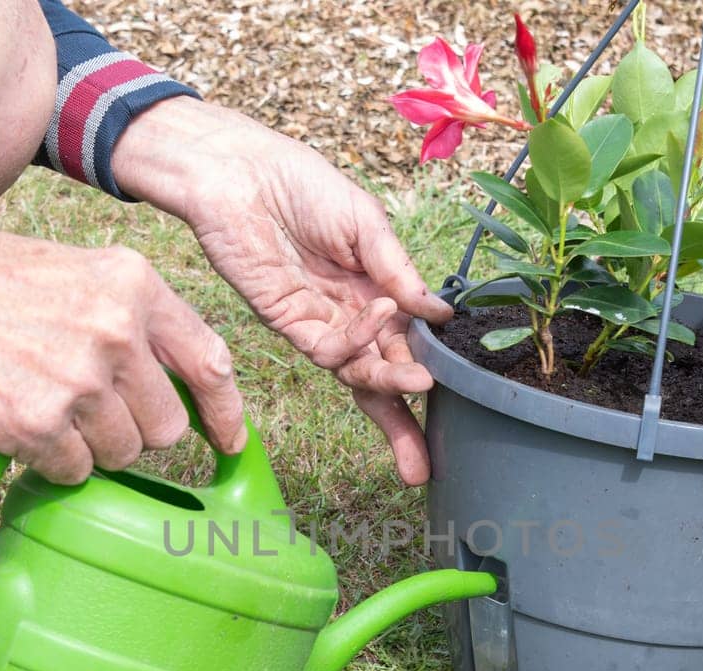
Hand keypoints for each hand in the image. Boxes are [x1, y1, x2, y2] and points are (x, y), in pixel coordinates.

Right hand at [0, 216, 245, 483]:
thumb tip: (178, 376)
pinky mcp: (40, 426)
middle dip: (135, 431)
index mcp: (134, 285)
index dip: (225, 411)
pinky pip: (76, 472)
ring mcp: (80, 381)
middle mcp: (118, 332)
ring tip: (45, 408)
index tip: (230, 441)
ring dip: (92, 448)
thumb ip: (131, 316)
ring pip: (124, 455)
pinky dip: (52, 463)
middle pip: (167, 425)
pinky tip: (20, 426)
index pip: (211, 363)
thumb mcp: (75, 270)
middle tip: (87, 411)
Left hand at [115, 99, 452, 484]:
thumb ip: (399, 272)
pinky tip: (377, 313)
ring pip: (358, 376)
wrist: (240, 173)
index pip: (408, 346)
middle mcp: (352, 315)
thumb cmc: (303, 185)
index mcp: (377, 291)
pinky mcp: (287, 324)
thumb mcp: (367, 224)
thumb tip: (442, 316)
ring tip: (418, 380)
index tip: (462, 400)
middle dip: (405, 424)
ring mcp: (320, 323)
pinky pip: (327, 351)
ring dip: (389, 384)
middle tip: (425, 464)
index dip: (431, 377)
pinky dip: (356, 341)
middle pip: (383, 380)